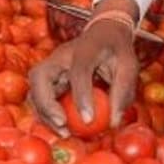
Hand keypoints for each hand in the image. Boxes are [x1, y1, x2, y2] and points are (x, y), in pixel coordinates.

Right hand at [27, 1, 139, 136]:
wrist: (104, 31)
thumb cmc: (117, 49)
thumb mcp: (129, 65)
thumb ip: (123, 91)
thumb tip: (113, 122)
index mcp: (85, 49)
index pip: (79, 71)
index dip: (81, 96)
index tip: (88, 120)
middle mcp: (60, 55)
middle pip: (40, 77)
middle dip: (47, 105)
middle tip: (63, 126)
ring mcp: (51, 65)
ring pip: (34, 89)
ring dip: (44, 113)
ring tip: (63, 132)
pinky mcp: (48, 77)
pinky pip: (38, 97)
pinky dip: (45, 114)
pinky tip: (60, 127)